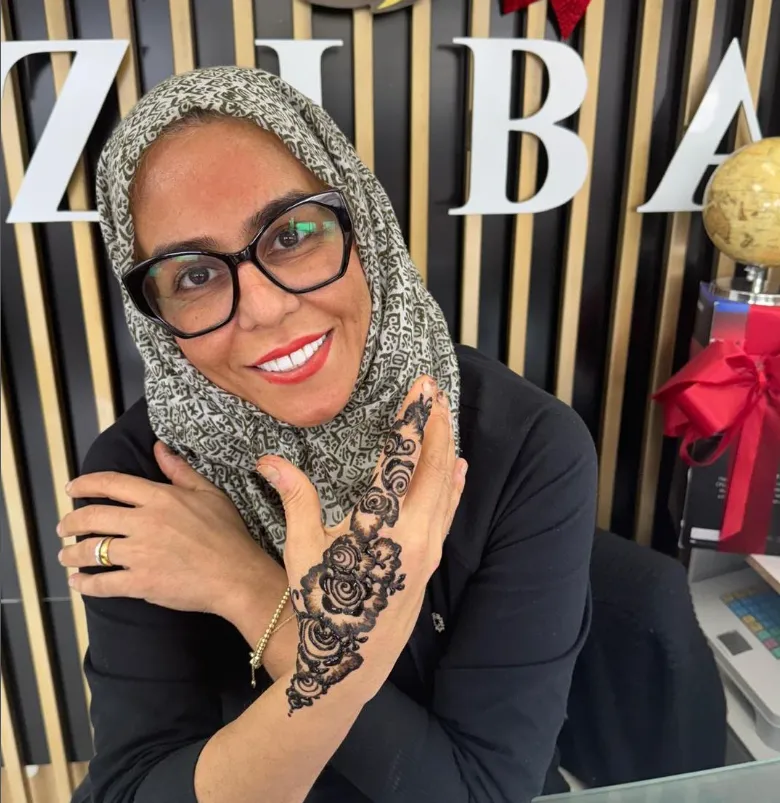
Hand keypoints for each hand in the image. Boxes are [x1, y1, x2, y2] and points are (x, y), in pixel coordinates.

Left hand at [58, 442, 284, 618]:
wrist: (236, 575)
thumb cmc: (228, 533)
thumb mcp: (210, 493)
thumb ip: (180, 471)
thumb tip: (159, 447)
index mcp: (160, 498)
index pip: (112, 484)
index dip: (86, 484)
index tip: (72, 488)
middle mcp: (144, 523)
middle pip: (94, 516)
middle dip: (71, 522)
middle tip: (63, 527)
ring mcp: (140, 554)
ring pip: (92, 551)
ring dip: (71, 554)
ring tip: (65, 556)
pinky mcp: (140, 583)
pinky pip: (102, 583)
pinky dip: (84, 584)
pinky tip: (78, 582)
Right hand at [256, 375, 466, 711]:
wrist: (351, 660)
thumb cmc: (322, 604)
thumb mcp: (302, 549)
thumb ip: (295, 498)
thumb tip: (269, 461)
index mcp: (378, 523)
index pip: (402, 458)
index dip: (413, 419)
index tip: (422, 389)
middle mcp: (412, 531)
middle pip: (434, 465)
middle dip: (436, 425)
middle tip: (436, 393)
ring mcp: (427, 548)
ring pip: (446, 486)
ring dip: (446, 449)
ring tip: (446, 419)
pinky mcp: (431, 561)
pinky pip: (448, 512)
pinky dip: (454, 485)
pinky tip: (459, 469)